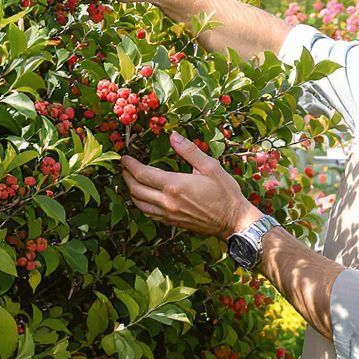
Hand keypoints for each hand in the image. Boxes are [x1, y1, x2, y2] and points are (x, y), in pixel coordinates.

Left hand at [120, 131, 261, 238]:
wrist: (234, 221)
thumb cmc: (225, 193)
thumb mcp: (210, 166)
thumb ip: (189, 150)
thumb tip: (173, 135)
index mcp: (174, 186)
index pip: (142, 174)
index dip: (130, 165)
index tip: (124, 157)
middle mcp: (167, 202)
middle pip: (136, 189)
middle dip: (126, 176)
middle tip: (124, 166)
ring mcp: (168, 214)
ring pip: (139, 204)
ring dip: (131, 191)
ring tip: (129, 179)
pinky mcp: (172, 223)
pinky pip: (149, 214)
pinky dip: (140, 204)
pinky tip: (143, 197)